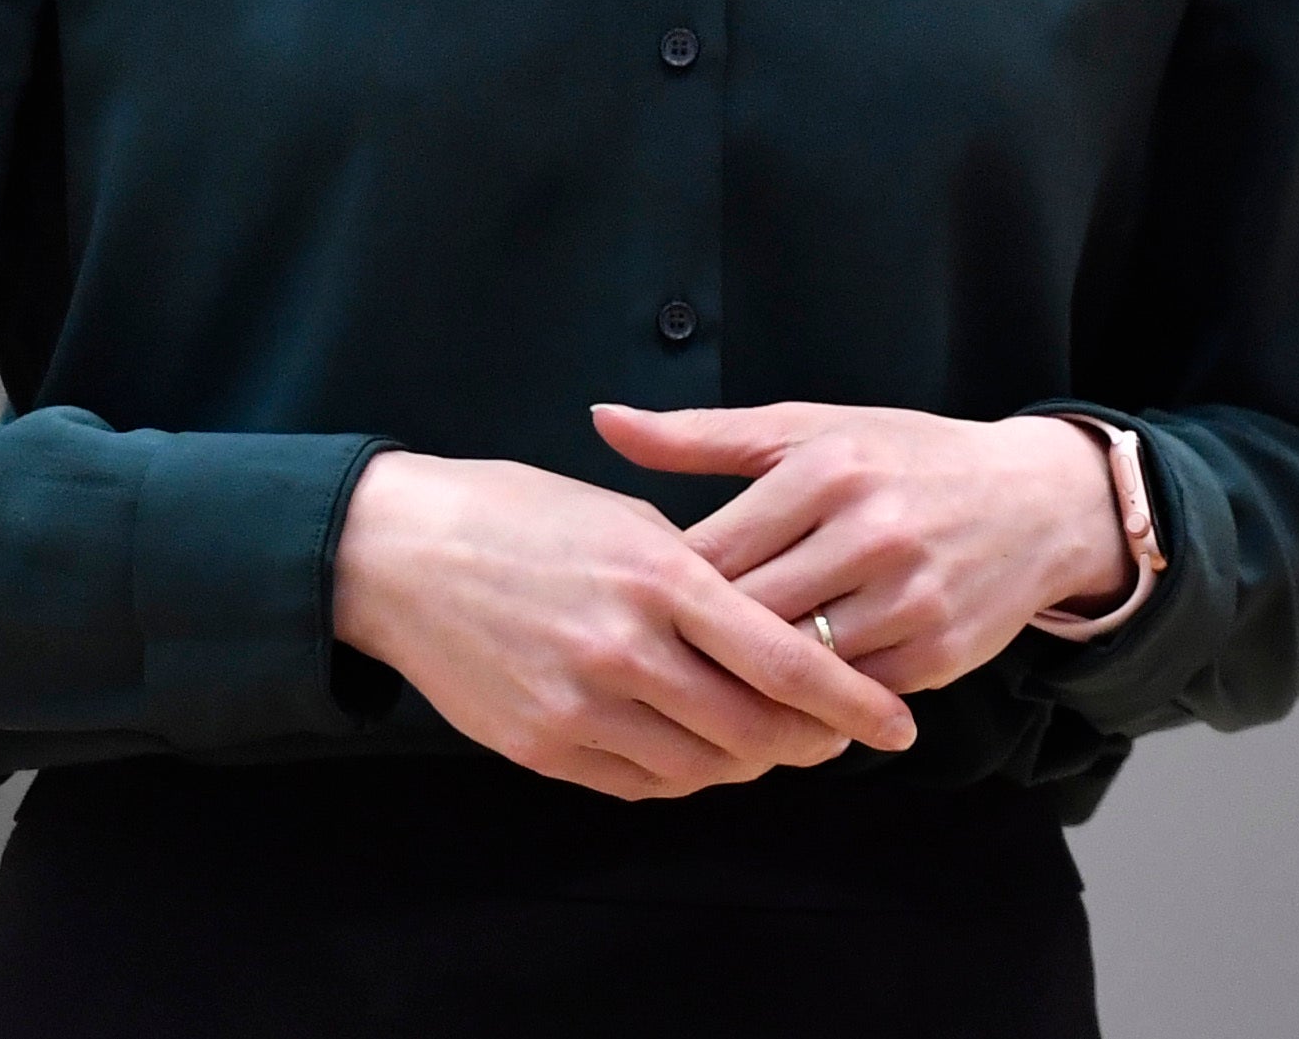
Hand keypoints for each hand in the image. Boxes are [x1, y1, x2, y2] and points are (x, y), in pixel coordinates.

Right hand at [327, 450, 919, 800]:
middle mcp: (625, 650)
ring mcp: (578, 705)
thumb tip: (774, 626)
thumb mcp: (630, 520)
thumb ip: (705, 577)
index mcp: (663, 578)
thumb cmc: (524, 516)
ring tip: (775, 743)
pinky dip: (685, 774)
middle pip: (753, 727)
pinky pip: (639, 783)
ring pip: (701, 767)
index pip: (784, 658)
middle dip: (810, 742)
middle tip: (840, 738)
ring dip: (749, 763)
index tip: (896, 725)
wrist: (402, 553)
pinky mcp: (539, 745)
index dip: (852, 701)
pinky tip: (704, 752)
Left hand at [597, 401, 1128, 696]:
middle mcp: (872, 530)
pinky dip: (809, 702)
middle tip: (655, 664)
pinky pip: (845, 694)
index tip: (637, 609)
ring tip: (706, 689)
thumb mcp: (810, 431)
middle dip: (696, 645)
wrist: (1036, 501)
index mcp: (829, 469)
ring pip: (793, 665)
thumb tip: (604, 419)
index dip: (664, 592)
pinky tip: (779, 698)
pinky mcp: (937, 650)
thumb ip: (702, 436)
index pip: (712, 554)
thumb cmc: (904, 460)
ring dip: (748, 683)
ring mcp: (910, 595)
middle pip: (746, 616)